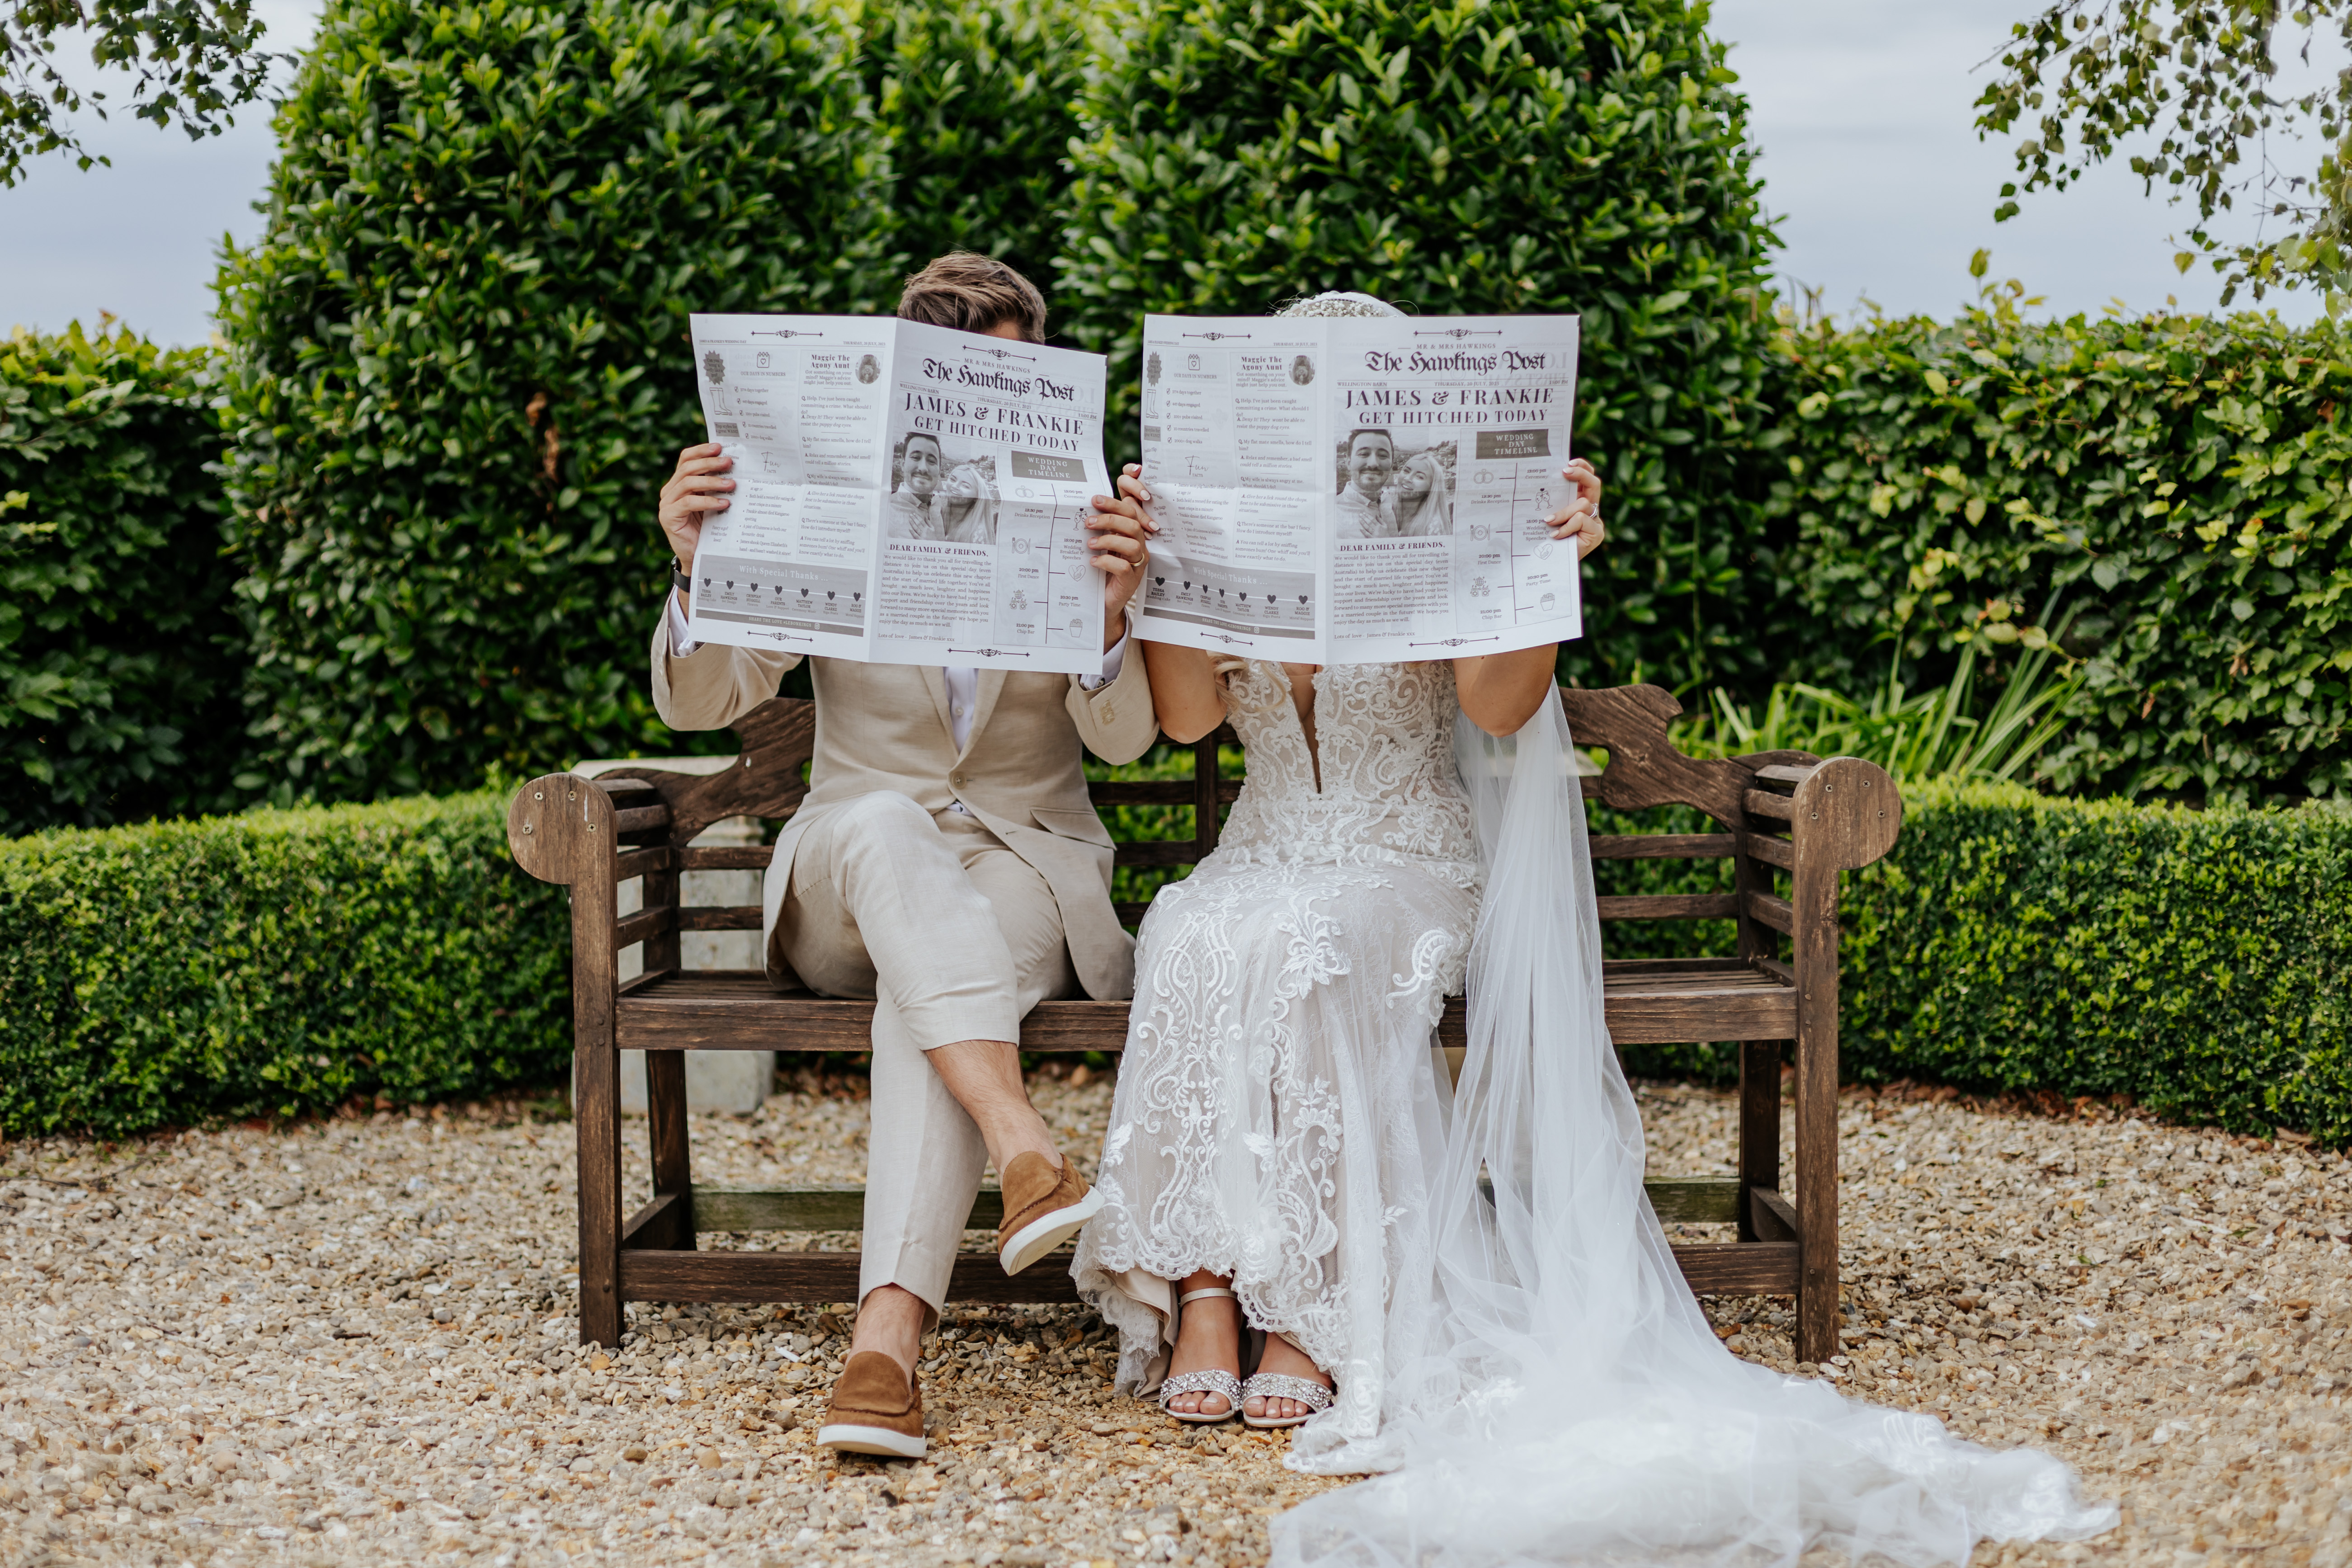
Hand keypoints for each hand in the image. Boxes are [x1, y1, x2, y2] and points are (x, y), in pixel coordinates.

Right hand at [658, 443, 733, 571]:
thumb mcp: (712, 502)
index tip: (719, 447)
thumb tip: (733, 467)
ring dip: (712, 482)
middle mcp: (669, 491)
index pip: (685, 459)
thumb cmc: (707, 528)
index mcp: (678, 483)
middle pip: (687, 468)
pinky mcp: (668, 517)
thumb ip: (714, 486)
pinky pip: (688, 503)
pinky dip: (707, 501)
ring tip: (731, 485)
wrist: (697, 556)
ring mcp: (666, 503)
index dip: (701, 451)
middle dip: (709, 463)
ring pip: (688, 483)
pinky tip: (723, 504)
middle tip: (728, 463)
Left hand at [1087, 464, 1159, 648]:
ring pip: (1131, 541)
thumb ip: (1095, 526)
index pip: (1132, 505)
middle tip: (1088, 520)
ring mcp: (1138, 561)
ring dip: (1108, 539)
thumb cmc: (1099, 570)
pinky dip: (1106, 561)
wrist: (1102, 602)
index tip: (1095, 496)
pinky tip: (1092, 562)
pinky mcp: (1133, 578)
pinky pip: (1124, 565)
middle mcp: (1138, 543)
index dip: (1124, 495)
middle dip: (1110, 516)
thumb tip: (1080, 507)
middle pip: (1131, 520)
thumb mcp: (1097, 544)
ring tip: (1089, 543)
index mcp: (1129, 530)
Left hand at [1546, 458, 1604, 558]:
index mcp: (1580, 501)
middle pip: (1594, 484)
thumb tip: (1542, 482)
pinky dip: (1566, 526)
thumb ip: (1553, 502)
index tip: (1567, 462)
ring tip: (1548, 522)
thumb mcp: (1549, 516)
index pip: (1587, 478)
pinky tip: (1556, 536)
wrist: (1552, 566)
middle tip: (1564, 471)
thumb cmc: (1547, 540)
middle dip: (1580, 474)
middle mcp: (1591, 509)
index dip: (1582, 467)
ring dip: (1563, 511)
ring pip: (1583, 504)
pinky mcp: (1597, 533)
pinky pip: (1581, 520)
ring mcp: (1596, 521)